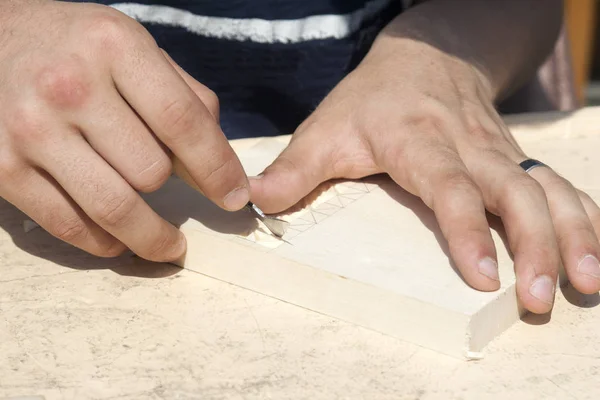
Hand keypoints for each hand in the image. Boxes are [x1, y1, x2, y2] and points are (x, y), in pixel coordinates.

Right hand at [0, 1, 248, 260]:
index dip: (218, 170)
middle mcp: (70, 86)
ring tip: (168, 245)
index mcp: (114, 47)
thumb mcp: (132, 46)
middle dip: (172, 189)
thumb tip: (219, 161)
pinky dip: (103, 243)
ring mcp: (31, 130)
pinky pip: (68, 225)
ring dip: (150, 238)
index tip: (236, 198)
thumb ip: (183, 96)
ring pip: (114, 208)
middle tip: (173, 192)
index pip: (183, 123)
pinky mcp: (2, 168)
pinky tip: (119, 240)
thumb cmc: (72, 45)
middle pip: (150, 171)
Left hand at [250, 39, 599, 313]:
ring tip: (588, 282)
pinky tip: (596, 254)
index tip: (482, 276)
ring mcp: (501, 153)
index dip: (466, 230)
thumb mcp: (327, 127)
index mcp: (420, 142)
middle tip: (540, 298)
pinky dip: (586, 219)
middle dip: (536, 244)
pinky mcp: (518, 159)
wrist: (425, 57)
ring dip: (574, 236)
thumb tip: (255, 202)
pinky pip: (561, 186)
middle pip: (515, 193)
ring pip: (549, 190)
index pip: (450, 187)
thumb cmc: (372, 100)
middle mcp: (470, 148)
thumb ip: (295, 168)